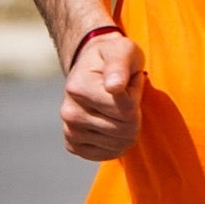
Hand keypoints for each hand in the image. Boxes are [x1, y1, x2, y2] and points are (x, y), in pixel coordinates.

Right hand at [60, 31, 145, 160]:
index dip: (135, 95)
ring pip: (118, 144)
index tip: (128, 81)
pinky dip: (118, 141)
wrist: (94, 66)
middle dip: (134, 112)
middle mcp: (69, 112)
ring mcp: (70, 130)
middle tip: (125, 94)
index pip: (126, 110)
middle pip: (124, 129)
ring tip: (118, 105)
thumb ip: (120, 64)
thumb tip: (114, 86)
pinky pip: (108, 154)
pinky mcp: (74, 145)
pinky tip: (113, 123)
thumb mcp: (123, 49)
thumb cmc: (114, 56)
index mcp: (78, 87)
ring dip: (128, 125)